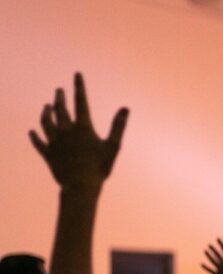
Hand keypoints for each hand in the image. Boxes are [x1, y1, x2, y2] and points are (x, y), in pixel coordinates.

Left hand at [29, 72, 128, 189]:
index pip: (81, 102)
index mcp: (83, 128)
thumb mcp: (113, 147)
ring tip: (46, 106)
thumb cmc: (99, 167)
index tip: (76, 74)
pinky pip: (39, 142)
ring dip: (46, 113)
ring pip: (46, 122)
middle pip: (60, 109)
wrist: (80, 185)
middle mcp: (66, 131)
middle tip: (58, 90)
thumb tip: (125, 108)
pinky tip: (32, 131)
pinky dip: (34, 136)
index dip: (79, 87)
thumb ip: (118, 126)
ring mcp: (55, 142)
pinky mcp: (48, 154)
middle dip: (59, 97)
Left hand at [202, 238, 222, 273]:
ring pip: (212, 260)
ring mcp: (219, 269)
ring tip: (205, 251)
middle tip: (209, 245)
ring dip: (208, 255)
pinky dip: (205, 267)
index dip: (221, 244)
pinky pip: (210, 270)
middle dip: (213, 249)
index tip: (217, 238)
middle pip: (217, 254)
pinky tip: (201, 264)